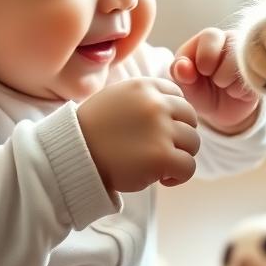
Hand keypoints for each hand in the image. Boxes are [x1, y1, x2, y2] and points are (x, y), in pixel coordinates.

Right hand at [77, 77, 199, 191]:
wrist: (73, 156)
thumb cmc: (93, 131)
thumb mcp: (117, 98)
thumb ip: (144, 98)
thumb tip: (175, 106)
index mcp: (144, 87)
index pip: (179, 97)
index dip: (173, 116)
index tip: (157, 131)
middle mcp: (155, 104)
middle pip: (190, 119)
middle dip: (179, 136)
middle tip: (159, 150)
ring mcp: (160, 130)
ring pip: (192, 143)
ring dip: (179, 156)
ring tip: (157, 164)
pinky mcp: (161, 157)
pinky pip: (188, 166)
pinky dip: (178, 176)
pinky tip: (161, 178)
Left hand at [171, 28, 258, 133]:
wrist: (221, 112)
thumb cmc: (200, 91)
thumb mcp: (186, 84)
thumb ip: (179, 74)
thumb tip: (181, 66)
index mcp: (210, 37)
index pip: (211, 36)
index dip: (204, 59)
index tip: (200, 72)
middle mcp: (233, 40)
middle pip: (231, 48)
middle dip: (218, 72)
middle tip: (214, 81)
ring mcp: (250, 55)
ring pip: (243, 64)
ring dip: (228, 83)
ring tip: (224, 87)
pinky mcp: (262, 72)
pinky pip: (253, 79)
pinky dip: (240, 92)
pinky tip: (235, 93)